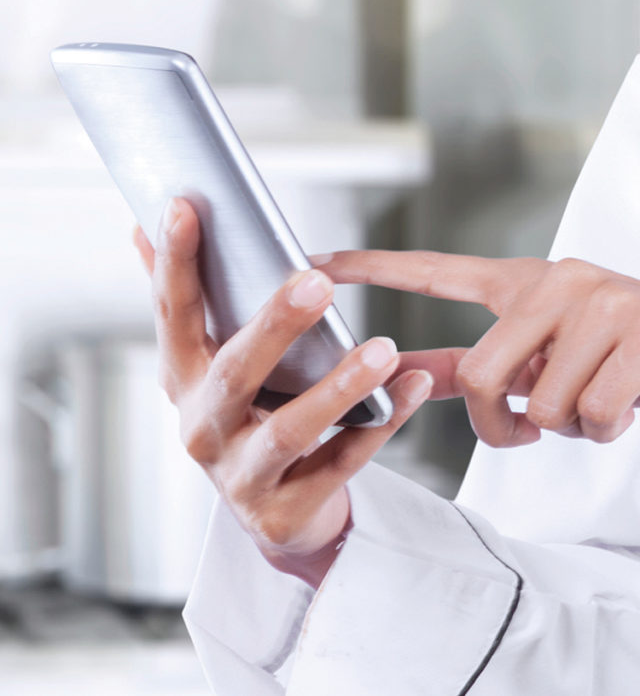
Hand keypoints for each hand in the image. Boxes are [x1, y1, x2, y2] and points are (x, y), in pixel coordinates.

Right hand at [133, 198, 432, 587]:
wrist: (275, 514)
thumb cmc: (248, 422)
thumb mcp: (210, 368)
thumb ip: (187, 303)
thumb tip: (142, 227)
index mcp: (182, 382)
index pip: (173, 315)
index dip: (175, 263)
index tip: (186, 207)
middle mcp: (202, 429)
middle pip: (235, 373)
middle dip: (274, 327)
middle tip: (317, 283)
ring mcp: (241, 477)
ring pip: (292, 429)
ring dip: (340, 386)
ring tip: (384, 350)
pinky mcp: (285, 513)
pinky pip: (343, 462)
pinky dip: (382, 424)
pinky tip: (414, 387)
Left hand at [312, 251, 639, 446]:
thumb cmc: (629, 359)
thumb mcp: (556, 353)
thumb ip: (495, 362)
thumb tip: (418, 378)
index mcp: (530, 282)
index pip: (440, 271)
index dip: (375, 269)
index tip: (313, 264)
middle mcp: (561, 281)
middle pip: (485, 375)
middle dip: (503, 428)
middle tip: (535, 431)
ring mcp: (605, 302)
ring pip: (543, 404)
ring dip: (568, 429)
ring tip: (602, 406)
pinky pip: (593, 415)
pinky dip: (607, 432)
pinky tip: (633, 407)